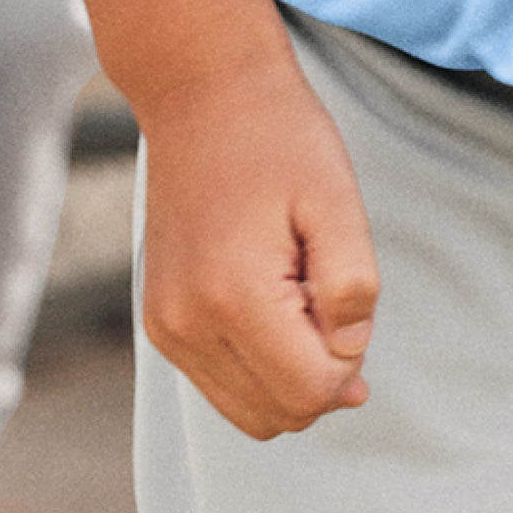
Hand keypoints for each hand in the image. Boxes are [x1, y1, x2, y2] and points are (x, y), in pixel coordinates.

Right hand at [139, 46, 379, 438]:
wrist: (202, 96)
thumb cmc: (279, 141)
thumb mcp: (337, 202)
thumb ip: (352, 287)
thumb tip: (349, 357)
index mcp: (232, 298)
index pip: (311, 393)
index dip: (350, 361)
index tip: (343, 298)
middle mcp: (186, 326)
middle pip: (281, 415)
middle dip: (322, 375)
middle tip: (323, 293)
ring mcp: (166, 329)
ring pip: (251, 412)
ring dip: (290, 373)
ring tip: (295, 293)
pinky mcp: (160, 323)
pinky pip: (223, 385)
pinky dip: (261, 366)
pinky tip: (271, 300)